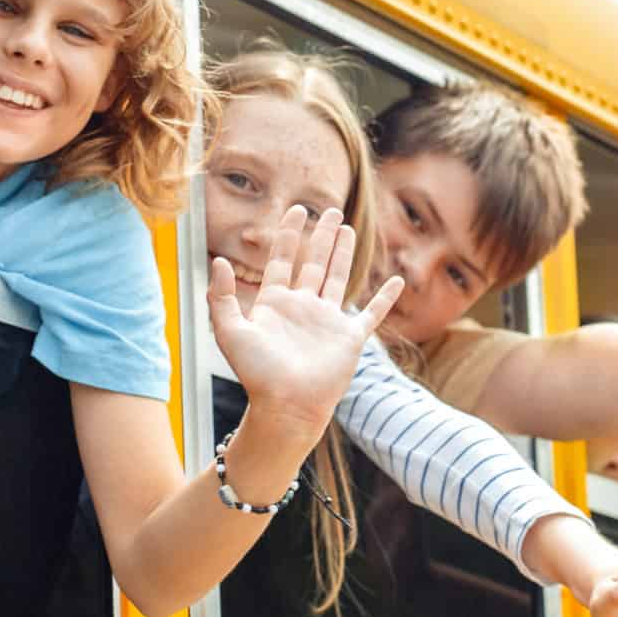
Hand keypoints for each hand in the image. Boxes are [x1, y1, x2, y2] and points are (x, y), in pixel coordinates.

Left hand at [208, 206, 403, 440]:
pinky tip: (397, 282)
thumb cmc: (256, 374)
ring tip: (349, 229)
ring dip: (344, 254)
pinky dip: (385, 298)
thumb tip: (220, 261)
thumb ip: (220, 297)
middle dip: (321, 236)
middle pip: (314, 263)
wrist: (286, 406)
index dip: (288, 234)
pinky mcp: (349, 337)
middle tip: (331, 210)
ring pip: (339, 279)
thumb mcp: (229, 331)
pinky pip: (371, 313)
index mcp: (275, 303)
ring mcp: (328, 321)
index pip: (282, 260)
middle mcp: (303, 308)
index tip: (296, 210)